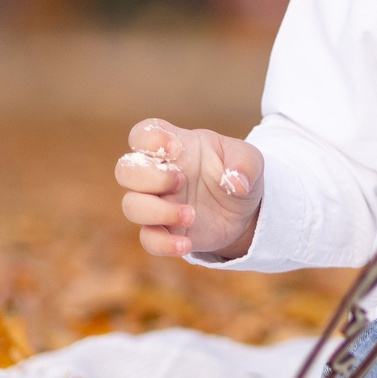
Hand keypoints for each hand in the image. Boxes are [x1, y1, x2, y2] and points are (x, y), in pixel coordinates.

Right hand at [116, 118, 263, 260]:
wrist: (245, 210)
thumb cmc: (239, 173)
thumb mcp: (251, 160)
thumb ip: (244, 164)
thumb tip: (236, 183)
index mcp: (176, 146)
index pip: (142, 134)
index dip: (149, 139)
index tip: (174, 148)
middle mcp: (159, 173)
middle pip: (125, 170)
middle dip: (148, 177)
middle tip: (181, 181)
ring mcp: (158, 203)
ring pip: (131, 206)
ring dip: (157, 211)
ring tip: (191, 214)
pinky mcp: (164, 230)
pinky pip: (148, 239)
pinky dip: (163, 243)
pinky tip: (186, 243)